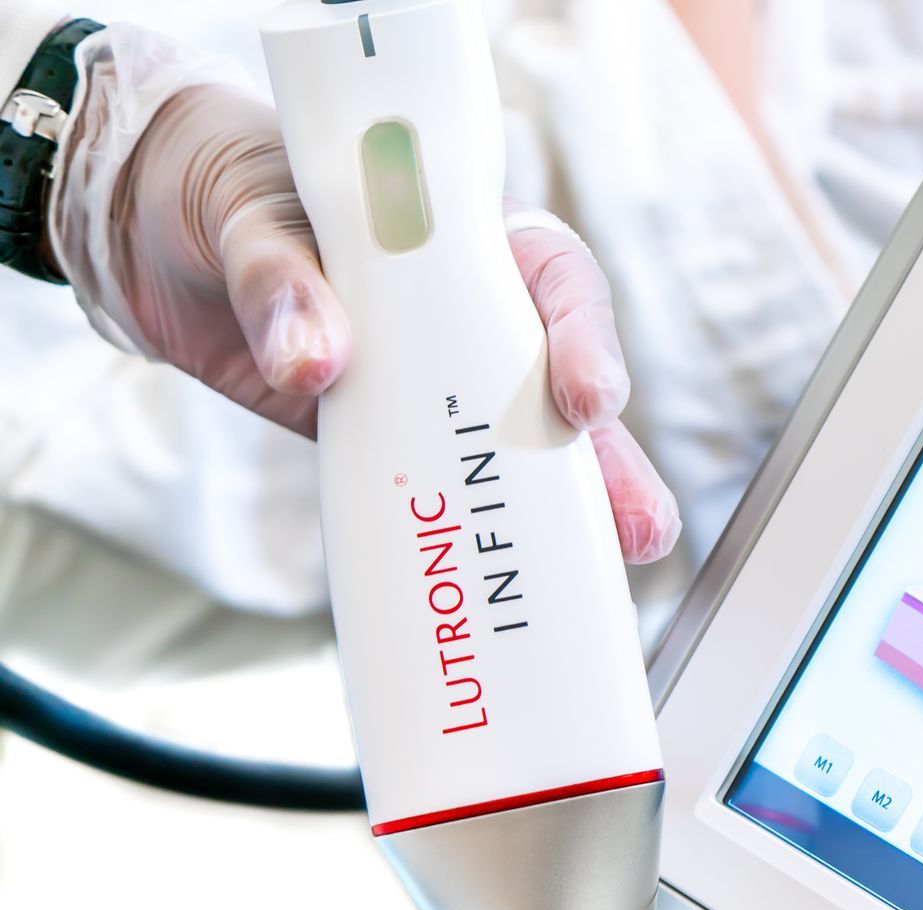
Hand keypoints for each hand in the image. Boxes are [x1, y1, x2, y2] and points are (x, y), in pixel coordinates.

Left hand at [62, 80, 678, 564]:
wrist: (162, 238)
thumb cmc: (228, 192)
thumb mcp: (247, 217)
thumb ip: (282, 279)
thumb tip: (316, 359)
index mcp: (460, 238)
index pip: (551, 278)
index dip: (582, 337)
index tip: (582, 396)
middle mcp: (472, 314)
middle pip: (567, 387)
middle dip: (611, 458)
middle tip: (634, 522)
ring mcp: (443, 384)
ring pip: (533, 451)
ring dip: (579, 511)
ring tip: (622, 559)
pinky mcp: (397, 439)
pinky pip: (454, 488)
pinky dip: (483, 535)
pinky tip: (514, 578)